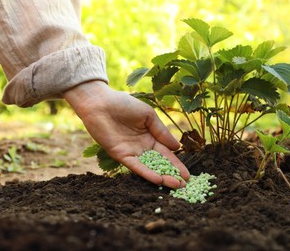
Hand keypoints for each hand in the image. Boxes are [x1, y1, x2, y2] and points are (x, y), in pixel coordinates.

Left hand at [63, 81, 189, 187]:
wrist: (101, 103)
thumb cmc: (125, 104)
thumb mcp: (149, 116)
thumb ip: (162, 132)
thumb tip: (177, 147)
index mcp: (151, 137)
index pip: (166, 154)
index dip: (176, 164)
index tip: (187, 175)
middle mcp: (142, 147)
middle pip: (159, 164)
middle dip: (172, 174)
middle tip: (184, 185)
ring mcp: (132, 153)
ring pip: (150, 168)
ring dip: (162, 177)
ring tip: (175, 186)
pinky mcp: (120, 155)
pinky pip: (136, 166)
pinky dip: (147, 173)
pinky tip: (158, 180)